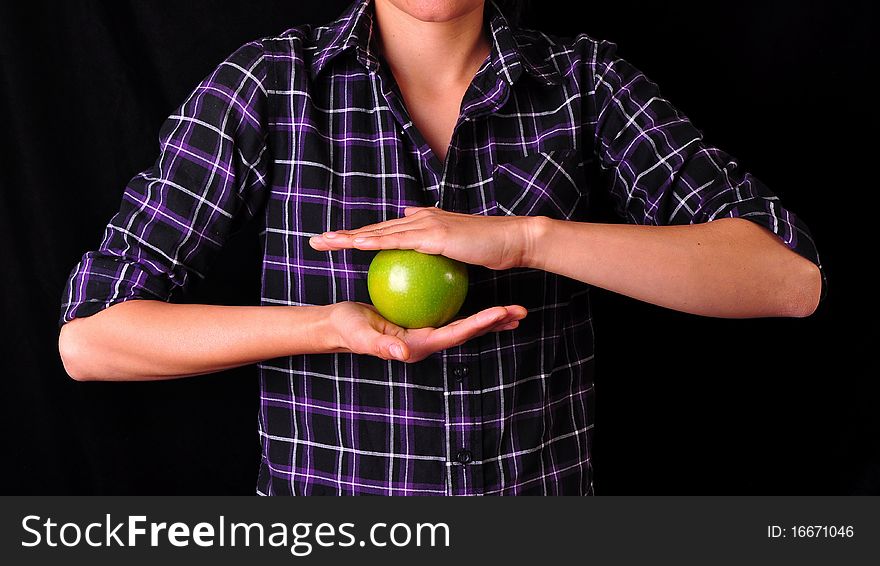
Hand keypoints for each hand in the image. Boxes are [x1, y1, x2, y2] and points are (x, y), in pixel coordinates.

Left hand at [309, 207, 540, 269]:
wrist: (511, 240)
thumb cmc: (489, 247)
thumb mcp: (458, 246)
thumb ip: (436, 242)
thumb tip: (419, 234)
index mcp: (424, 222)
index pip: (386, 231)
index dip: (360, 236)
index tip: (337, 243)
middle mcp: (420, 219)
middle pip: (374, 228)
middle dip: (343, 234)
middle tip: (316, 242)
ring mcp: (426, 225)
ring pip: (379, 232)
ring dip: (349, 237)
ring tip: (324, 243)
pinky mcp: (433, 235)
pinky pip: (397, 241)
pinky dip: (374, 242)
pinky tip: (355, 246)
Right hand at [325, 301, 526, 362]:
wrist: (340, 326)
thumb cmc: (350, 331)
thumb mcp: (363, 337)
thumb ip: (383, 346)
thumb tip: (405, 353)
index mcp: (420, 345)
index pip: (455, 334)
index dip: (478, 324)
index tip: (500, 312)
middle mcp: (429, 340)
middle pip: (468, 331)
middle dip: (495, 323)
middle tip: (520, 311)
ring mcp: (428, 331)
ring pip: (465, 322)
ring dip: (490, 317)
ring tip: (514, 307)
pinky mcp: (424, 320)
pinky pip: (451, 312)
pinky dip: (468, 304)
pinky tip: (479, 288)